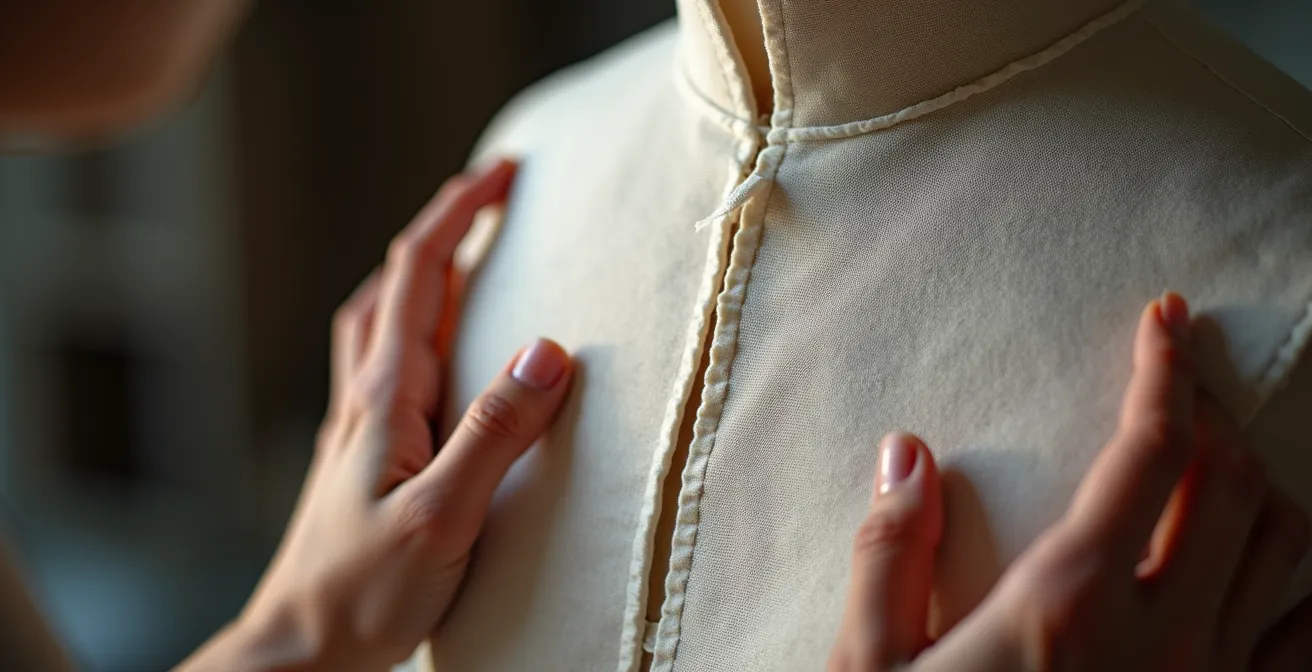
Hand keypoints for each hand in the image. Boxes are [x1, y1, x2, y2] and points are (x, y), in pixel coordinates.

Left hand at [179, 159, 574, 670]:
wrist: (300, 649)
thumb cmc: (363, 593)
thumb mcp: (444, 516)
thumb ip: (496, 433)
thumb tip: (550, 350)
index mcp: (387, 397)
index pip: (420, 273)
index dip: (460, 211)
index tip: (506, 172)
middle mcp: (367, 398)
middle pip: (398, 282)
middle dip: (447, 226)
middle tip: (495, 194)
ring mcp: (360, 426)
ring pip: (384, 318)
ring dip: (422, 271)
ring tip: (463, 250)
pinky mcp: (365, 455)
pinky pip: (388, 362)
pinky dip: (414, 324)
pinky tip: (430, 350)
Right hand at [830, 293, 1311, 671]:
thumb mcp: (869, 671)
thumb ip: (889, 554)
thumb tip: (908, 450)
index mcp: (1071, 603)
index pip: (1152, 451)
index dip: (1166, 371)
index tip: (1165, 319)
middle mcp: (1164, 640)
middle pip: (1233, 487)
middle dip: (1212, 413)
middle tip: (1177, 378)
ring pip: (1289, 556)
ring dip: (1262, 490)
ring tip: (1215, 464)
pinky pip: (1304, 645)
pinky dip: (1301, 588)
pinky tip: (1271, 573)